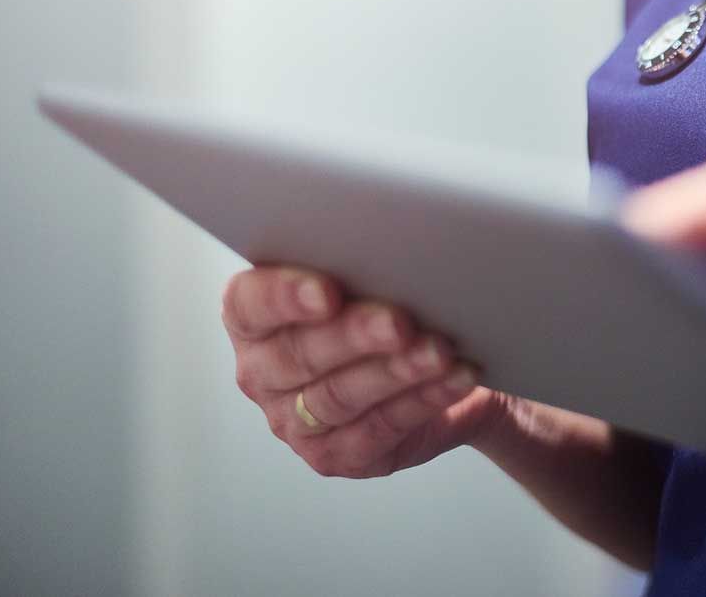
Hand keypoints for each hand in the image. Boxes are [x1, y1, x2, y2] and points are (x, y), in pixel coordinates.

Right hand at [222, 266, 508, 477]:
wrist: (441, 364)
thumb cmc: (389, 305)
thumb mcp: (366, 279)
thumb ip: (358, 264)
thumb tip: (388, 248)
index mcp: (253, 319)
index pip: (250, 305)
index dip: (285, 297)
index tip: (327, 291)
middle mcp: (263, 373)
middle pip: (300, 355)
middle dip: (355, 336)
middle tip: (399, 322)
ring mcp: (293, 422)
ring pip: (341, 396)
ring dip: (395, 372)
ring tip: (439, 351)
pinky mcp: (334, 456)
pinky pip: (380, 428)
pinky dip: (423, 400)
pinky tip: (454, 378)